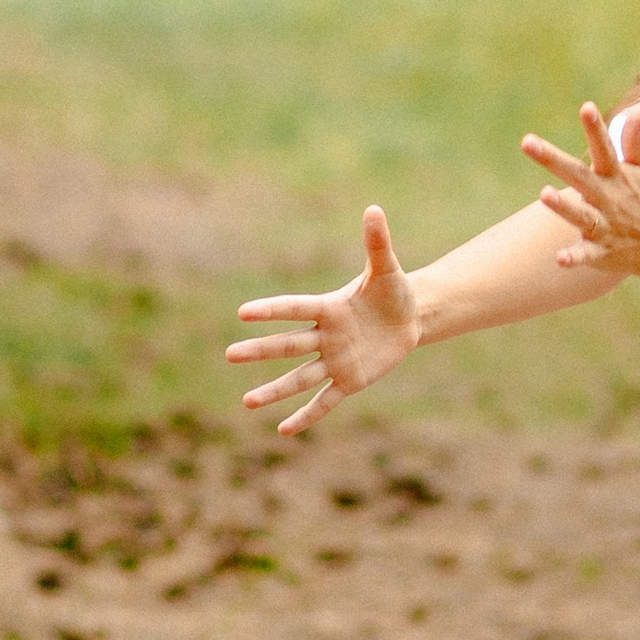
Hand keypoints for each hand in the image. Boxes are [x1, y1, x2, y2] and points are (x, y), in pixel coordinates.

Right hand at [227, 206, 420, 435]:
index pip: (296, 308)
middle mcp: (325, 336)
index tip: (243, 312)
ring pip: (299, 377)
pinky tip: (284, 430)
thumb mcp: (387, 268)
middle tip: (230, 354)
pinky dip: (307, 416)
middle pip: (289, 344)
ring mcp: (334, 361)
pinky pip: (325, 401)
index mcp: (329, 307)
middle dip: (261, 349)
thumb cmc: (394, 290)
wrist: (409, 318)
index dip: (272, 310)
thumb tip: (373, 209)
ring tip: (247, 402)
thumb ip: (377, 243)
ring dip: (274, 390)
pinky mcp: (349, 381)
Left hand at [520, 102, 639, 276]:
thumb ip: (634, 140)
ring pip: (581, 215)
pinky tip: (560, 258)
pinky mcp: (601, 252)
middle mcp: (607, 198)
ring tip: (544, 194)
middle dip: (553, 159)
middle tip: (526, 141)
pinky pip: (585, 254)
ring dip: (563, 206)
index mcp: (614, 175)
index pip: (605, 148)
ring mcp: (605, 225)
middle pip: (578, 176)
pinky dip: (574, 257)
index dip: (596, 129)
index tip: (587, 107)